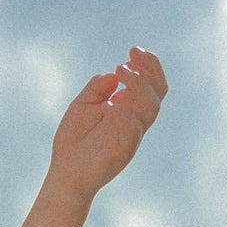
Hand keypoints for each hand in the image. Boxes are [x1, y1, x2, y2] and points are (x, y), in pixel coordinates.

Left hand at [47, 47, 166, 200]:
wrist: (66, 174)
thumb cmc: (72, 143)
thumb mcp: (83, 105)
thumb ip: (98, 88)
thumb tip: (113, 74)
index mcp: (127, 110)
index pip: (149, 84)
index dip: (146, 65)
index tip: (131, 53)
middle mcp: (135, 120)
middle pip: (160, 89)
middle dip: (151, 66)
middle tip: (133, 51)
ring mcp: (133, 132)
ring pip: (153, 102)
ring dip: (139, 81)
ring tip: (120, 69)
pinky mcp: (128, 142)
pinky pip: (138, 117)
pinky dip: (128, 100)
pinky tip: (110, 98)